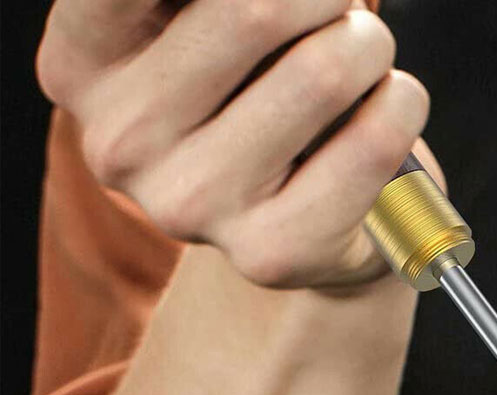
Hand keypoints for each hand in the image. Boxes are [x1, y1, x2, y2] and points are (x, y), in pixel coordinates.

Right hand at [36, 0, 443, 291]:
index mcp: (81, 64)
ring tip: (363, 61)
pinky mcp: (270, 253)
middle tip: (340, 8)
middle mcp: (121, 143)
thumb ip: (220, 3)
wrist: (302, 222)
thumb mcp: (207, 22)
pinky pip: (373, 141)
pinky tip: (390, 111)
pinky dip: (403, 105)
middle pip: (258, 7)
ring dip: (369, 45)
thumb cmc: (258, 94)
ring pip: (323, 71)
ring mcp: (192, 207)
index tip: (295, 0)